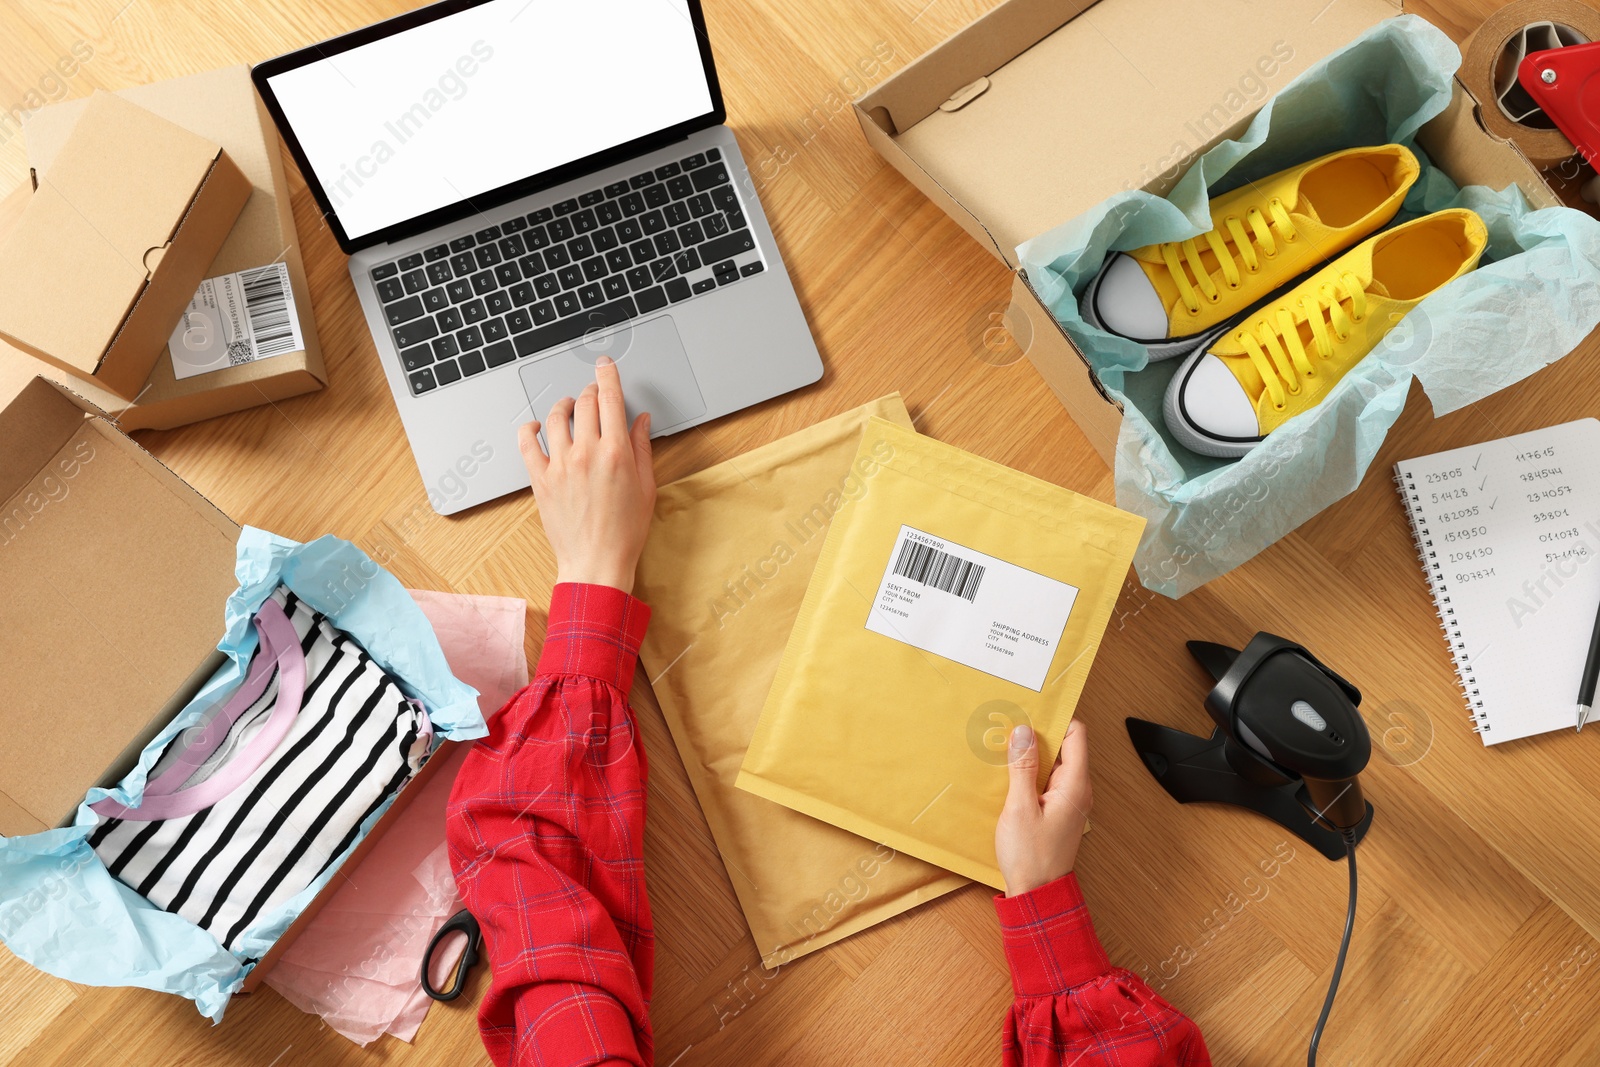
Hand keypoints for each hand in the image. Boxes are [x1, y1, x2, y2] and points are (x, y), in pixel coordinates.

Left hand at [518, 356, 655, 593]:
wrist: (596, 562)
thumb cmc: (624, 531)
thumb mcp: (645, 487)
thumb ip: (641, 447)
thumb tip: (640, 420)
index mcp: (616, 452)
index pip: (610, 398)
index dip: (607, 375)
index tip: (605, 364)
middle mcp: (586, 453)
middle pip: (585, 403)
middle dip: (590, 391)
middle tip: (593, 393)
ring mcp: (560, 465)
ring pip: (557, 417)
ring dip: (564, 404)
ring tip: (570, 406)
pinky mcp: (541, 479)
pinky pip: (527, 443)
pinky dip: (530, 428)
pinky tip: (537, 426)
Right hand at [995, 720, 1091, 896]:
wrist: (1037, 895)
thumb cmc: (1031, 857)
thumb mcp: (1020, 808)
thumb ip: (1022, 767)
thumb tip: (1023, 732)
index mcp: (1075, 784)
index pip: (1077, 734)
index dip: (1056, 718)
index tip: (1030, 711)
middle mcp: (1077, 789)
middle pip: (1065, 746)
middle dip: (1039, 734)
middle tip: (1011, 726)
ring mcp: (1068, 800)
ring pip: (1053, 764)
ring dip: (1032, 754)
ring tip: (1006, 747)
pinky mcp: (1057, 810)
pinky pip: (1046, 781)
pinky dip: (1030, 772)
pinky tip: (1009, 774)